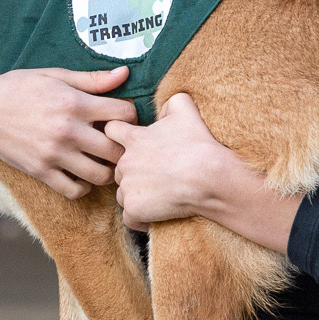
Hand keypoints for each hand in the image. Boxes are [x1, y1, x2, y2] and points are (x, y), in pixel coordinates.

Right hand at [0, 66, 138, 199]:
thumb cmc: (18, 89)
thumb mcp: (54, 75)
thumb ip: (92, 79)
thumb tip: (125, 74)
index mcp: (74, 102)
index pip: (124, 114)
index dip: (130, 115)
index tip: (122, 117)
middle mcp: (67, 130)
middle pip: (117, 149)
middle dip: (122, 146)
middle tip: (116, 142)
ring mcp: (54, 154)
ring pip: (101, 175)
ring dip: (106, 169)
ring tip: (101, 159)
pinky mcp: (41, 172)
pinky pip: (75, 190)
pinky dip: (83, 186)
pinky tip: (80, 172)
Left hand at [103, 94, 298, 252]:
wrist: (208, 177)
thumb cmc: (198, 144)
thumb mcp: (185, 109)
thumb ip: (169, 102)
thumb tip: (162, 108)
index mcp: (133, 139)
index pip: (110, 131)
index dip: (119, 136)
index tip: (132, 144)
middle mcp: (125, 163)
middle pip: (118, 167)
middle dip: (131, 170)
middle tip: (154, 175)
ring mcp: (128, 188)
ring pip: (123, 192)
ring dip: (136, 194)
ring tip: (159, 196)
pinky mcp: (135, 209)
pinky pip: (130, 217)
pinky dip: (141, 218)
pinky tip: (156, 215)